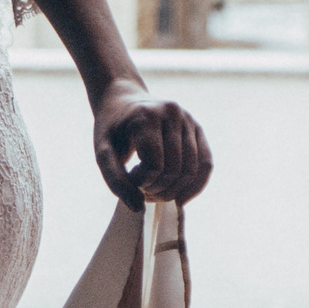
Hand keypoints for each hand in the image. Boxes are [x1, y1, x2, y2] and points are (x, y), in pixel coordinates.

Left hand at [92, 81, 212, 210]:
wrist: (122, 99)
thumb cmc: (111, 129)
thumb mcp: (102, 152)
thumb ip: (115, 180)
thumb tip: (138, 208)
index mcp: (147, 115)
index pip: (154, 165)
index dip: (141, 182)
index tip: (129, 177)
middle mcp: (172, 113)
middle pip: (174, 170)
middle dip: (157, 189)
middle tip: (141, 189)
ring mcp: (188, 118)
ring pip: (191, 170)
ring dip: (173, 191)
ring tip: (153, 190)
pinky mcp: (197, 127)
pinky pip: (206, 162)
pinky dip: (196, 185)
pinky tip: (181, 199)